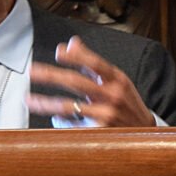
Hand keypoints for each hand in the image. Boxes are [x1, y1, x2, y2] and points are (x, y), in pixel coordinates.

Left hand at [26, 36, 154, 127]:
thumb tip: (71, 43)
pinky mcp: (100, 132)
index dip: (76, 57)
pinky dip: (60, 121)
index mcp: (117, 79)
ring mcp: (105, 115)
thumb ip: (92, 62)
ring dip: (46, 103)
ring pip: (69, 107)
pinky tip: (53, 119)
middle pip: (77, 83)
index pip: (95, 63)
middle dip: (51, 76)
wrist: (145, 132)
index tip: (58, 52)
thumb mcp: (116, 79)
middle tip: (33, 71)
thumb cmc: (127, 102)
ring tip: (29, 100)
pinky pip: (73, 125)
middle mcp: (112, 96)